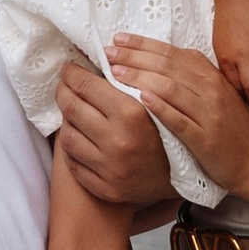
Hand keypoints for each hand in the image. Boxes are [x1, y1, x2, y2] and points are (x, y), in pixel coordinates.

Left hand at [55, 59, 170, 207]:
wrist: (185, 177)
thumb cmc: (171, 132)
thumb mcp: (156, 101)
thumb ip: (127, 82)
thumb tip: (95, 60)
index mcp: (132, 114)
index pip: (85, 86)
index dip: (71, 74)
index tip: (68, 69)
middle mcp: (118, 141)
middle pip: (71, 109)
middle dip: (63, 92)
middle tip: (64, 86)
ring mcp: (110, 168)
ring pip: (67, 137)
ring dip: (66, 121)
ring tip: (73, 113)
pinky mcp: (106, 188)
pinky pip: (73, 165)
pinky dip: (71, 150)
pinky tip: (79, 139)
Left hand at [110, 35, 248, 195]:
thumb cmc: (229, 126)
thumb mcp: (215, 93)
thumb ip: (192, 74)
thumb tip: (157, 57)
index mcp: (210, 75)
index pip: (171, 53)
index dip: (143, 44)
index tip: (118, 38)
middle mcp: (210, 89)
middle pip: (167, 66)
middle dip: (135, 56)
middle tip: (108, 53)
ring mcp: (208, 113)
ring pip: (172, 88)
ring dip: (141, 77)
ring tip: (116, 72)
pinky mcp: (205, 138)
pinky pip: (181, 120)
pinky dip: (161, 107)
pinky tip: (141, 98)